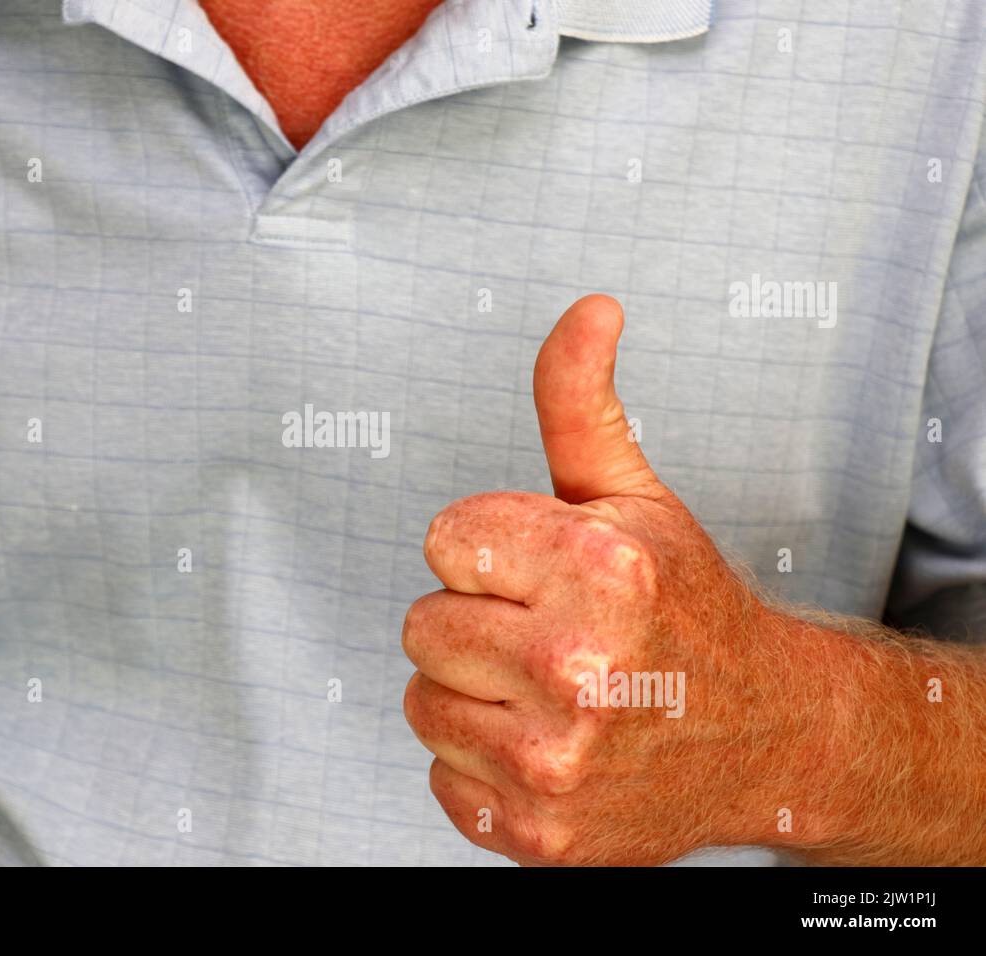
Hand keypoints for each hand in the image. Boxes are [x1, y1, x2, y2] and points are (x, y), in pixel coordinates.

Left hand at [401, 294, 840, 864]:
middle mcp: (578, 670)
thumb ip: (583, 402)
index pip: (444, 538)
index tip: (542, 572)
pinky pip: (440, 779)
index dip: (489, 551)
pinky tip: (545, 746)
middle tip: (547, 634)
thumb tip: (588, 309)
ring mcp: (556, 763)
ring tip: (547, 691)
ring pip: (422, 702)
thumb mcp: (635, 497)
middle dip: (475, 620)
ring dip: (473, 695)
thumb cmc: (685, 609)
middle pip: (422, 624)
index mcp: (599, 571)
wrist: (765, 735)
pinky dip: (482, 766)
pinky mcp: (537, 834)